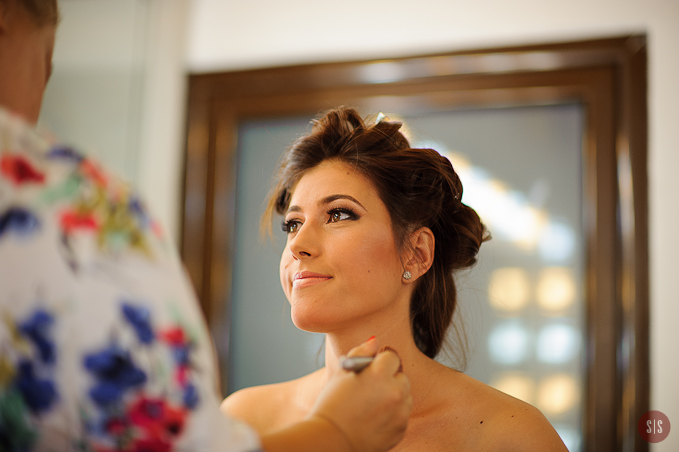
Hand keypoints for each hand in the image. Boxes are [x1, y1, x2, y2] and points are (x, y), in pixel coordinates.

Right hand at [307, 337, 411, 451]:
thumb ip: (360, 353)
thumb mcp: (341, 373)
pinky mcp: (401, 429)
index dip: (379, 362)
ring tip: (372, 405)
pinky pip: (403, 414)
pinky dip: (393, 415)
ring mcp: (400, 412)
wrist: (330, 442)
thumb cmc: (331, 406)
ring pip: (405, 395)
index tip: (370, 370)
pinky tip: (374, 418)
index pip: (391, 356)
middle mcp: (395, 391)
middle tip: (371, 389)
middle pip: (401, 376)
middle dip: (389, 379)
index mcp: (379, 373)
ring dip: (394, 396)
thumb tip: (374, 342)